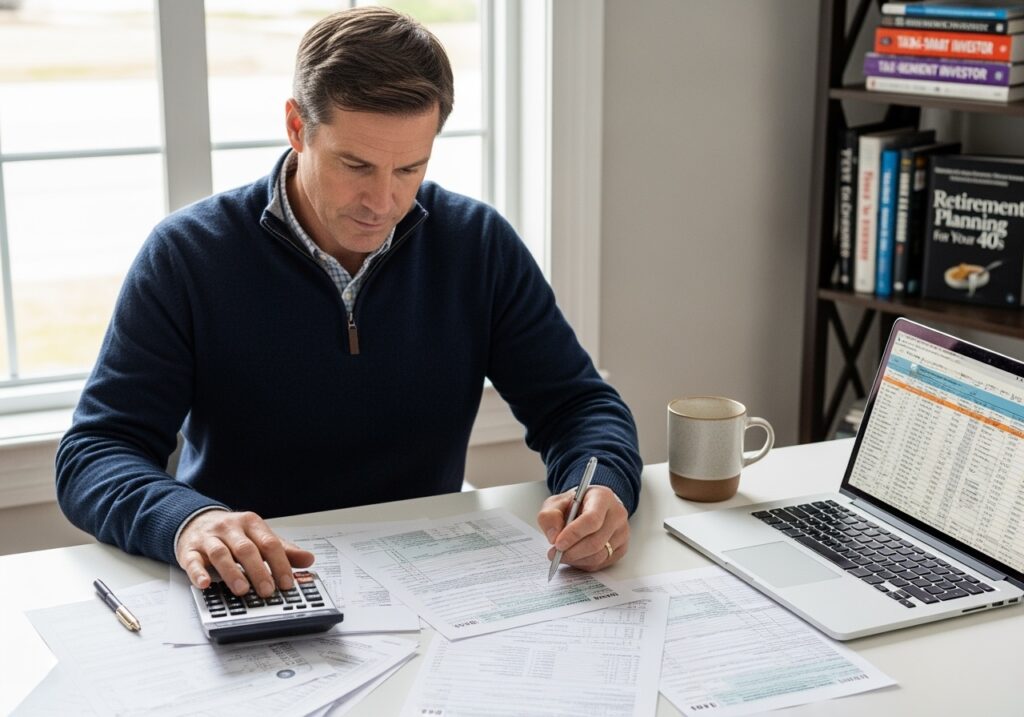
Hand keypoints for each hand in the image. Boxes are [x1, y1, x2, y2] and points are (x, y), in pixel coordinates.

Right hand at [175, 510, 314, 596]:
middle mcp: (230, 528)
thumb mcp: (259, 537)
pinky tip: (204, 584)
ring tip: (242, 590)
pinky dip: (198, 573)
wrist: (197, 520)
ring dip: (231, 572)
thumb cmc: (232, 534)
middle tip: (267, 590)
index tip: (287, 582)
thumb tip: (308, 559)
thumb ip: (283, 549)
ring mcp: (208, 538)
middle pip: (246, 549)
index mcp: (251, 523)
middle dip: (258, 571)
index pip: (269, 543)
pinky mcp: (189, 550)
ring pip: (220, 553)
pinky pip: (192, 561)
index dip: (280, 563)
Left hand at [537, 485, 628, 570]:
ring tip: (562, 555)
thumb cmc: (574, 505)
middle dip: (572, 552)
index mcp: (602, 497)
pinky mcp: (622, 548)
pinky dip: (584, 564)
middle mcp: (617, 514)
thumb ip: (550, 516)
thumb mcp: (555, 503)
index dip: (574, 534)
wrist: (589, 507)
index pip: (592, 519)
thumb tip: (554, 536)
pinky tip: (575, 557)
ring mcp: (622, 532)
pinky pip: (602, 563)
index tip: (558, 544)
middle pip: (596, 541)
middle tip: (554, 554)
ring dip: (576, 560)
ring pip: (599, 556)